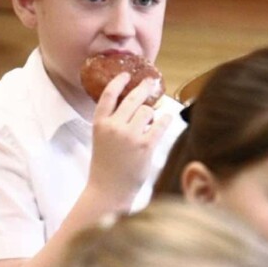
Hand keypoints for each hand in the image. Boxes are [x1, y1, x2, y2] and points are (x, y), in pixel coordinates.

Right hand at [87, 75, 173, 210]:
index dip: (118, 82)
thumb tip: (136, 106)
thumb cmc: (106, 167)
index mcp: (100, 124)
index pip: (108, 95)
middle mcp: (114, 126)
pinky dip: (165, 119)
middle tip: (149, 82)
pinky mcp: (145, 146)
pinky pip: (160, 124)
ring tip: (151, 121)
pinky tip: (167, 118)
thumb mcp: (101, 140)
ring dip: (152, 114)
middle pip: (132, 99)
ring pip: (147, 111)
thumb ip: (112, 123)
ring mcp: (130, 136)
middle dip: (143, 88)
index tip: (126, 75)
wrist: (108, 191)